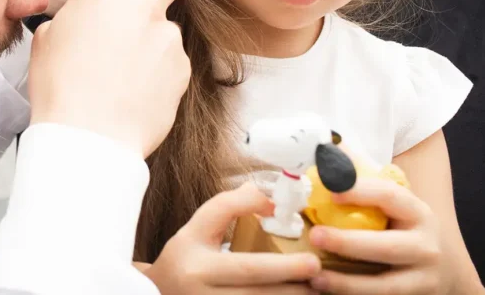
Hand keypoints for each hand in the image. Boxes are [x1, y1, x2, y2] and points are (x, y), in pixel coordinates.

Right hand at [27, 0, 188, 157]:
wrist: (89, 138)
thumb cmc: (60, 89)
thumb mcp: (47, 41)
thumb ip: (69, 18)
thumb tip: (75, 20)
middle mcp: (139, 3)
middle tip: (146, 3)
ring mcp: (165, 36)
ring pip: (168, 25)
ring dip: (154, 39)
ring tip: (128, 71)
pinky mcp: (182, 67)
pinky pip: (173, 61)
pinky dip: (160, 71)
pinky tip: (137, 91)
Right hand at [147, 183, 322, 293]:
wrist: (160, 292)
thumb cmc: (184, 257)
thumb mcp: (197, 227)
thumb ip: (229, 205)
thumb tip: (270, 199)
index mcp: (199, 268)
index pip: (247, 268)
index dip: (283, 266)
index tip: (313, 261)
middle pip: (260, 294)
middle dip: (296, 287)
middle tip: (324, 277)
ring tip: (318, 290)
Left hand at [307, 179, 444, 293]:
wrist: (445, 270)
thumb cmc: (405, 229)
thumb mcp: (397, 207)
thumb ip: (367, 188)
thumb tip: (326, 160)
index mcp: (418, 214)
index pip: (390, 197)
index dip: (361, 192)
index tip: (332, 192)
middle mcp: (425, 248)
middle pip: (386, 247)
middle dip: (348, 243)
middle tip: (315, 236)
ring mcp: (423, 280)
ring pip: (385, 286)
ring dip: (347, 283)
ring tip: (315, 277)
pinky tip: (328, 291)